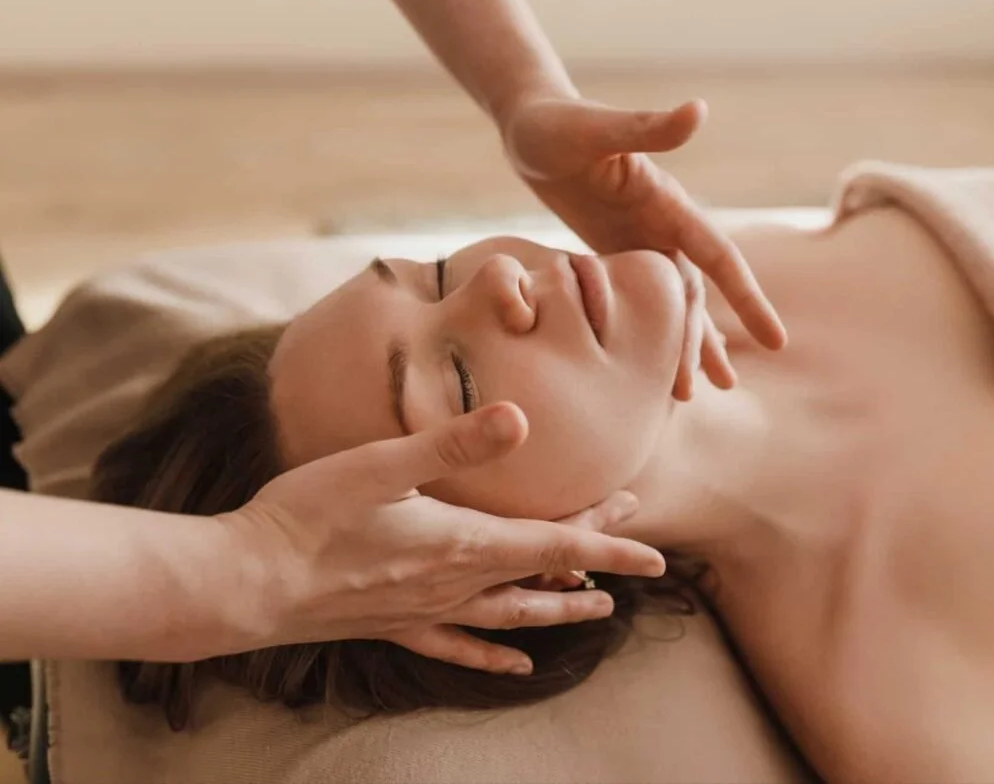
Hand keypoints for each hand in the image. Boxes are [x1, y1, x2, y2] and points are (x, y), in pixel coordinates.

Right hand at [222, 401, 664, 674]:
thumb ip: (454, 445)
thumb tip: (521, 420)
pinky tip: (516, 663)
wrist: (244, 583)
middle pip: (542, 572)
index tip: (657, 554)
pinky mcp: (394, 625)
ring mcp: (425, 611)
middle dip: (595, 559)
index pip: (555, 544)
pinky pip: (458, 646)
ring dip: (560, 608)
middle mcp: (453, 584)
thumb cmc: (307, 516)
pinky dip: (493, 653)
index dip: (611, 545)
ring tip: (600, 611)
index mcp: (460, 542)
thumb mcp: (381, 465)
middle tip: (639, 548)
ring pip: (513, 614)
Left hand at [500, 92, 786, 398]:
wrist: (528, 123)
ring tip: (693, 393)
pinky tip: (646, 362)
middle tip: (722, 388)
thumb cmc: (557, 124)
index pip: (719, 257)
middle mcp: (660, 225)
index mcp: (666, 203)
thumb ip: (645, 127)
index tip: (776, 340)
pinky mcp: (610, 250)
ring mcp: (636, 240)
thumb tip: (700, 110)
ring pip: (668, 304)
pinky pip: (635, 301)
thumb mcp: (596, 129)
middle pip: (693, 294)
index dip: (747, 299)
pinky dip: (646, 331)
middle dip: (706, 341)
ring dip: (683, 343)